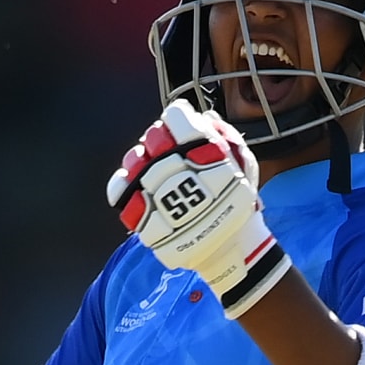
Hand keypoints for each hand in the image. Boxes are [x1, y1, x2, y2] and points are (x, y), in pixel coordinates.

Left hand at [106, 100, 292, 316]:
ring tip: (151, 168)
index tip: (183, 126)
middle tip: (170, 149)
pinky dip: (123, 185)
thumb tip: (204, 117)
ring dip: (140, 159)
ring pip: (134, 160)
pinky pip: (121, 192)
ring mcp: (157, 193)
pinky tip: (133, 184)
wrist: (231, 248)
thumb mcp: (243, 164)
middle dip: (161, 138)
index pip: (176, 116)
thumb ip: (225, 136)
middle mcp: (177, 169)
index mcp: (204, 151)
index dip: (179, 117)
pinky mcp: (144, 218)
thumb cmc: (238, 201)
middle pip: (153, 136)